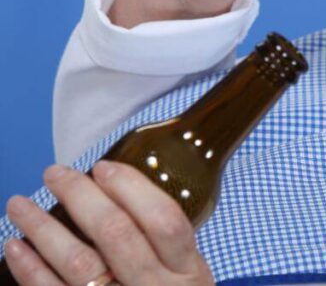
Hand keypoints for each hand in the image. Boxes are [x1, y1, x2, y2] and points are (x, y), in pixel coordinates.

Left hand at [4, 162, 212, 284]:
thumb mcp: (190, 276)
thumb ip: (168, 246)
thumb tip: (121, 193)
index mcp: (188, 270)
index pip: (164, 220)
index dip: (132, 189)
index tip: (103, 167)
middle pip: (117, 234)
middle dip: (81, 197)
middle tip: (55, 173)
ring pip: (79, 262)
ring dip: (44, 229)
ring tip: (19, 204)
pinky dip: (30, 270)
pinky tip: (16, 246)